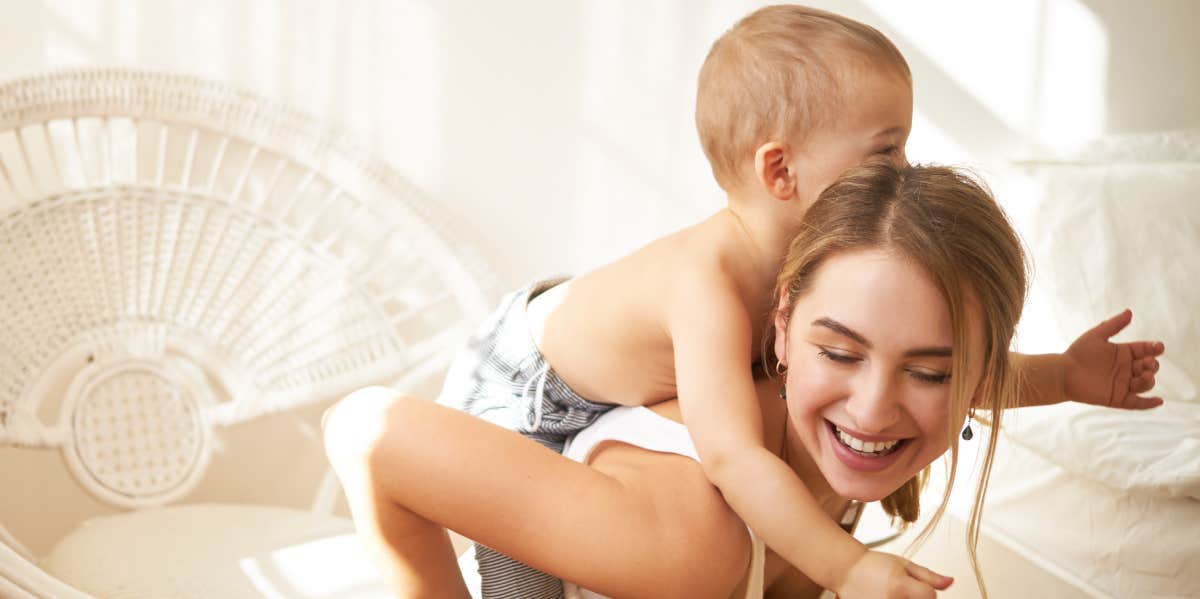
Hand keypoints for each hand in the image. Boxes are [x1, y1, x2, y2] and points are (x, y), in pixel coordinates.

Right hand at [835, 550, 952, 598]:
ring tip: (893, 594)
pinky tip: (885, 597)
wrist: (846, 571)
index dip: (928, 591)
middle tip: (903, 591)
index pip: (931, 597)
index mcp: (900, 586)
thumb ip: (928, 576)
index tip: (919, 587)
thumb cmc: (873, 565)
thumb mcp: (904, 564)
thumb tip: (950, 582)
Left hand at [1064, 309, 1165, 408]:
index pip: (1144, 350)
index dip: (1153, 348)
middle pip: (1148, 367)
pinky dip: (1149, 403)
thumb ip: (1113, 325)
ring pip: (1144, 384)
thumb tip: (1130, 312)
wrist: (1062, 374)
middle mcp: (1126, 369)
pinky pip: (1137, 403)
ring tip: (1145, 375)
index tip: (1159, 347)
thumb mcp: (1096, 336)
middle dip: (1152, 365)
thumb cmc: (1077, 353)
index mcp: (1123, 353)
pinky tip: (1158, 401)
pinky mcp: (1118, 398)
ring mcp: (1123, 384)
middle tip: (1148, 362)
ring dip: (1149, 380)